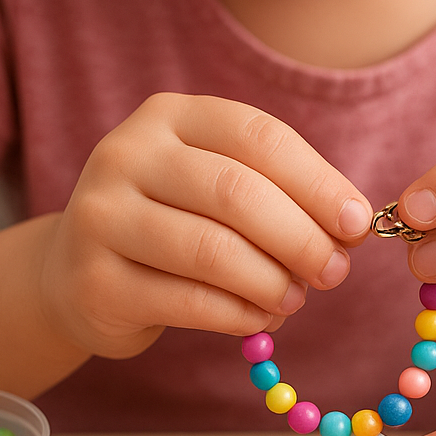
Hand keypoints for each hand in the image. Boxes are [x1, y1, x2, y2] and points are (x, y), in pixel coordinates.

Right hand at [39, 93, 371, 357]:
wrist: (78, 272)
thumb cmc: (175, 223)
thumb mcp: (221, 187)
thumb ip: (281, 194)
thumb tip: (351, 228)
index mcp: (170, 116)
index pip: (259, 137)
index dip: (318, 183)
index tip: (356, 225)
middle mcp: (126, 154)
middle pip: (237, 193)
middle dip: (301, 239)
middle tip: (334, 273)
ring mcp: (101, 216)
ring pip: (212, 251)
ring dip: (272, 282)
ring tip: (297, 299)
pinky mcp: (94, 281)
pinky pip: (188, 301)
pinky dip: (240, 315)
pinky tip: (261, 318)